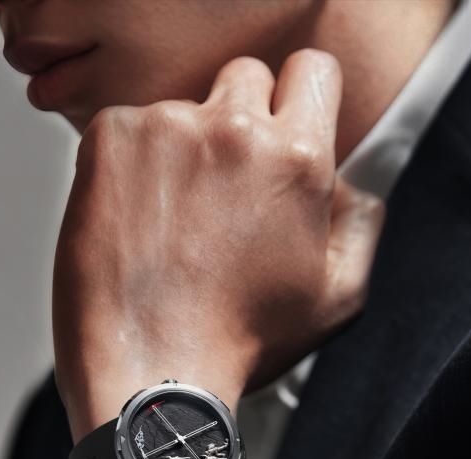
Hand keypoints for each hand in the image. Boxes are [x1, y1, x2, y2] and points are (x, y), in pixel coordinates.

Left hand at [53, 49, 384, 447]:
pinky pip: (123, 128)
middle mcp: (236, 131)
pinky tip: (131, 223)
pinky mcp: (110, 141)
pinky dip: (125, 165)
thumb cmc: (238, 345)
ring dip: (176, 154)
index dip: (296, 100)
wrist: (152, 376)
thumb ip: (359, 220)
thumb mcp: (336, 297)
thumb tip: (342, 179)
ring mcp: (167, 129)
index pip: (312, 71)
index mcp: (299, 160)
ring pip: (178, 111)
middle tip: (216, 192)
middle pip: (243, 79)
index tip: (276, 131)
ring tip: (167, 229)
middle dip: (236, 122)